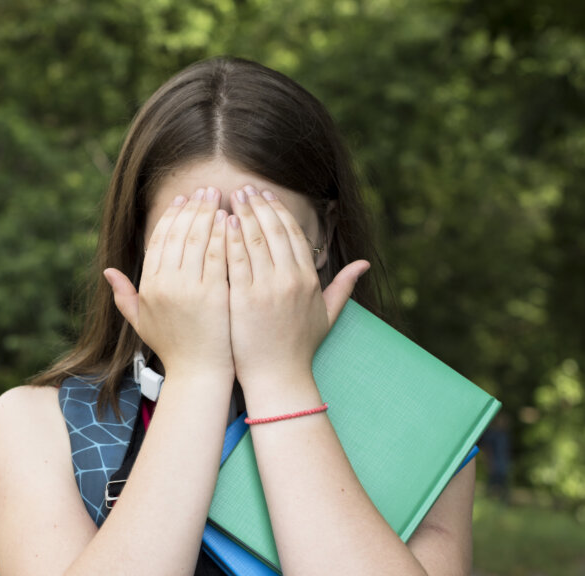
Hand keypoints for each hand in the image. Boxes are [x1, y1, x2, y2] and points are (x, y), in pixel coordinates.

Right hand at [105, 187, 233, 382]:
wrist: (198, 374)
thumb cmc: (174, 349)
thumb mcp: (141, 322)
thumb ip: (124, 296)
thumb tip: (108, 271)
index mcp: (148, 287)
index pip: (159, 240)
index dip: (171, 217)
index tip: (182, 200)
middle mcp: (165, 285)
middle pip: (179, 234)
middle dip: (193, 207)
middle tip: (206, 190)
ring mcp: (189, 289)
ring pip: (199, 239)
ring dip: (209, 213)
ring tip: (220, 197)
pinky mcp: (214, 294)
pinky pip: (219, 254)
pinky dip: (224, 234)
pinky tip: (231, 220)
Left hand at [225, 185, 369, 391]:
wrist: (278, 377)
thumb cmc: (299, 348)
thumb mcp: (327, 315)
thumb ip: (343, 286)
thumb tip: (364, 264)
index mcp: (309, 280)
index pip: (294, 235)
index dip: (278, 212)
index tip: (266, 196)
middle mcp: (290, 280)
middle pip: (273, 231)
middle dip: (258, 206)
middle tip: (244, 189)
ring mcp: (267, 289)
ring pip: (254, 241)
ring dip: (242, 216)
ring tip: (230, 198)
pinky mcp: (244, 299)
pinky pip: (235, 261)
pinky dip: (228, 239)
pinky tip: (220, 224)